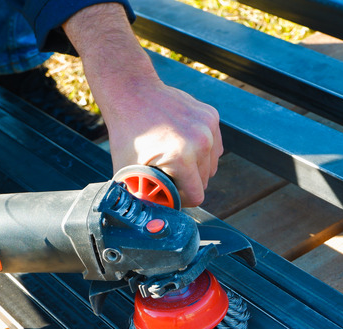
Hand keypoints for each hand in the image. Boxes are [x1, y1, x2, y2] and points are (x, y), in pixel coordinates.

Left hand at [63, 3, 222, 206]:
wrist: (133, 92)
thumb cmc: (128, 133)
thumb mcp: (128, 170)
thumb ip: (143, 196)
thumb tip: (151, 222)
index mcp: (181, 157)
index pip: (197, 196)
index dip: (182, 198)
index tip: (169, 191)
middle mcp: (200, 141)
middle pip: (205, 181)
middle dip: (187, 181)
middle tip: (167, 172)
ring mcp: (208, 126)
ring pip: (212, 164)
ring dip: (196, 166)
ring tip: (174, 156)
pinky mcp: (211, 116)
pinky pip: (214, 146)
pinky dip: (202, 149)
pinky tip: (183, 142)